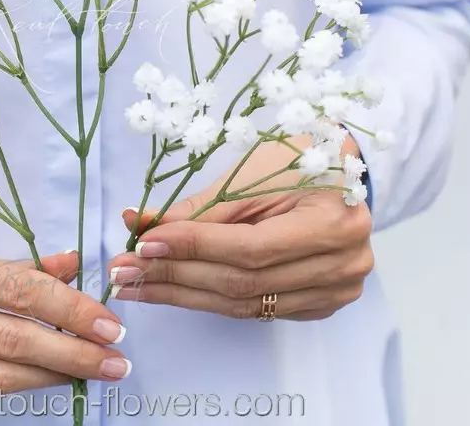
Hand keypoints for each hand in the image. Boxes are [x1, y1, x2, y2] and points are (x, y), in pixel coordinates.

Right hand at [0, 222, 130, 395]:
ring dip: (50, 376)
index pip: (11, 289)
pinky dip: (7, 383)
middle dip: (73, 352)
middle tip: (116, 357)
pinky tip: (39, 377)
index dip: (66, 307)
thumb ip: (3, 259)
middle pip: (9, 339)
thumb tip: (68, 263)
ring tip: (91, 372)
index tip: (106, 319)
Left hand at [107, 138, 372, 320]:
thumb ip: (201, 207)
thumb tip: (140, 225)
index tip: (144, 242)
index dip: (194, 247)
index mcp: (333, 224)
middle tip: (124, 270)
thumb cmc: (298, 158)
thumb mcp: (251, 172)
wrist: (345, 167)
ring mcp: (335, 290)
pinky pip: (256, 310)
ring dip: (182, 294)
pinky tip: (171, 290)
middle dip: (176, 275)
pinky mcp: (321, 303)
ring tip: (135, 284)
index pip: (251, 248)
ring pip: (244, 304)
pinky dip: (210, 299)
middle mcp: (342, 266)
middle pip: (243, 282)